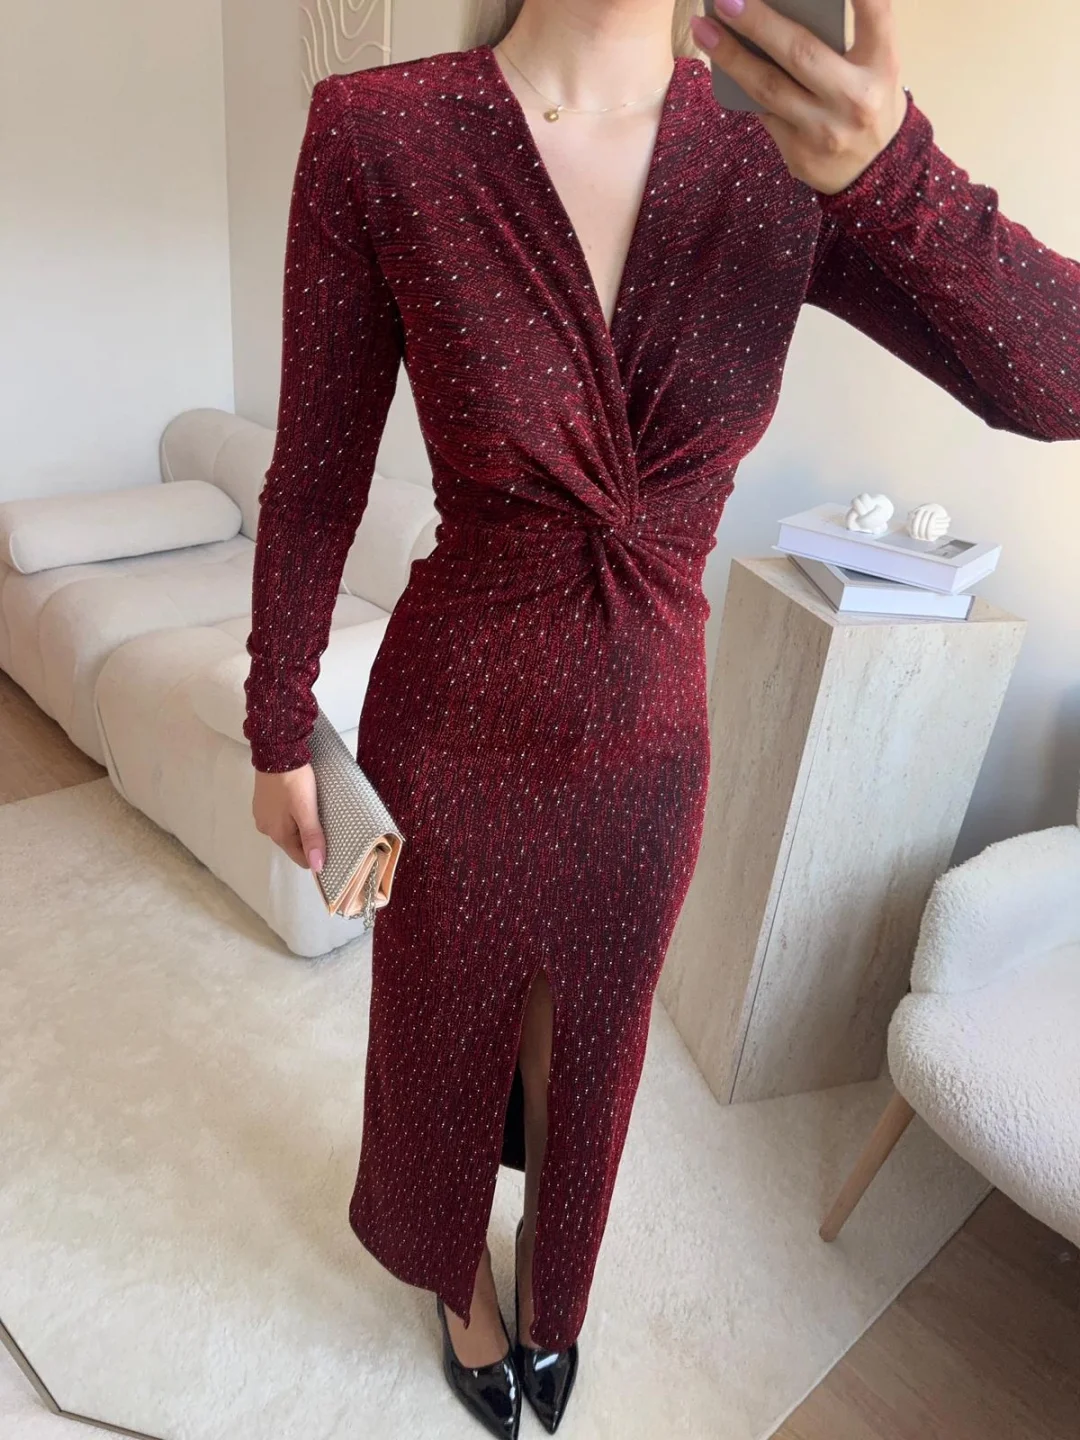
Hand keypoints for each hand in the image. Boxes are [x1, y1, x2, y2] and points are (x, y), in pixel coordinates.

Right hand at [252, 763, 326, 873]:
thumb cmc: (294, 781)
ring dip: (300, 825)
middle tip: (325, 822)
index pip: (300, 858)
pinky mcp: (262, 803)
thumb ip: (312, 837)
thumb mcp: (307, 809)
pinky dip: (291, 814)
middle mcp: (267, 829)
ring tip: (314, 810)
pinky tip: (299, 802)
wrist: (276, 751)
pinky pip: (280, 817)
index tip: (331, 844)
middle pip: (294, 844)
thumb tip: (317, 867)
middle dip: (309, 838)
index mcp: (278, 834)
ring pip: (287, 830)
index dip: (317, 855)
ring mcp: (262, 816)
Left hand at [689, 0, 908, 194]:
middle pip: (799, 53)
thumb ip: (837, 38)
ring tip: (703, 29)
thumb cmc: (866, 98)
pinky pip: (762, 113)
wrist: (875, 172)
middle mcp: (855, 97)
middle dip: (757, 22)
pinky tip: (721, 62)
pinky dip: (740, 85)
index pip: (874, 12)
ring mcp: (824, 130)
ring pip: (768, 88)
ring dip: (730, 56)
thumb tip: (775, 10)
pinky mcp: (799, 154)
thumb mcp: (872, 64)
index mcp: (882, 63)